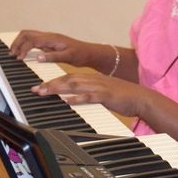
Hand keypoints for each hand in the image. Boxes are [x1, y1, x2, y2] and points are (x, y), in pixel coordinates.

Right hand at [10, 30, 92, 66]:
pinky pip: (34, 40)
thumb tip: (38, 58)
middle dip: (16, 42)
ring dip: (19, 43)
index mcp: (52, 38)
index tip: (18, 58)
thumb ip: (53, 57)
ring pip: (29, 35)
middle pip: (26, 33)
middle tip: (11, 54)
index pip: (31, 40)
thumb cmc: (81, 54)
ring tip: (14, 53)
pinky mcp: (50, 42)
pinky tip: (24, 53)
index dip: (23, 48)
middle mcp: (49, 36)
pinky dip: (25, 45)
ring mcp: (49, 38)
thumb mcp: (68, 57)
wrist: (90, 53)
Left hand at [31, 73, 147, 116]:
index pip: (69, 77)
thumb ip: (89, 92)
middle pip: (68, 79)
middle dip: (50, 84)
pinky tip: (68, 101)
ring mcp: (100, 87)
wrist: (141, 98)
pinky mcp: (106, 96)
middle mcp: (94, 80)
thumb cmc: (123, 97)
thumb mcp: (104, 91)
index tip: (39, 86)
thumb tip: (73, 97)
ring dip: (58, 88)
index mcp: (93, 78)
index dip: (53, 81)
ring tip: (45, 92)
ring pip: (75, 85)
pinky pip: (90, 96)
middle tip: (35, 89)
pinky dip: (78, 98)